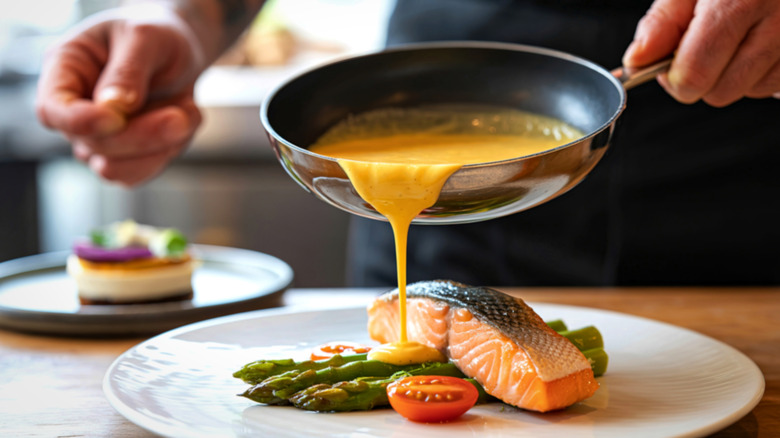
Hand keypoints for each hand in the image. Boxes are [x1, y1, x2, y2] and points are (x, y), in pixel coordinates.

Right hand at [36, 4, 204, 185]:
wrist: (181, 50)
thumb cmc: (156, 35)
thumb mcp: (146, 38)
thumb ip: (128, 71)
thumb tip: (114, 109)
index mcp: (66, 71)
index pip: (53, 110)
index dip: (80, 122)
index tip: (115, 119)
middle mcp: (77, 110)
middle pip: (93, 145)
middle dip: (141, 136)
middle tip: (181, 117)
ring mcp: (99, 138)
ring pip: (118, 169)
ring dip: (161, 147)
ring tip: (188, 110)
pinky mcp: (128, 155)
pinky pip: (143, 171)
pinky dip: (172, 149)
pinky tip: (186, 120)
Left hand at [623, 0, 779, 106]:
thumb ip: (663, 21)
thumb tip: (638, 60)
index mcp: (738, 3)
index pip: (694, 75)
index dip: (672, 77)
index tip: (669, 63)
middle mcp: (775, 23)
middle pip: (718, 92)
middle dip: (701, 78)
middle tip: (703, 46)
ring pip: (746, 92)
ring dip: (732, 75)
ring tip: (736, 37)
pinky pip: (773, 86)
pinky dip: (760, 72)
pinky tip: (758, 41)